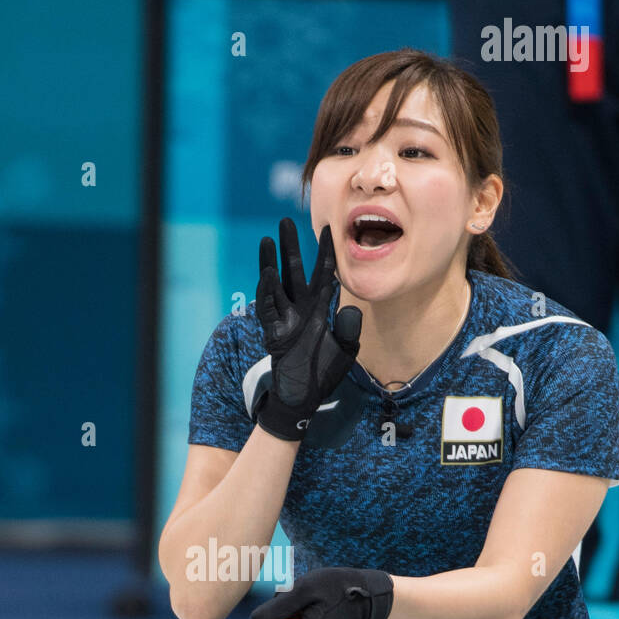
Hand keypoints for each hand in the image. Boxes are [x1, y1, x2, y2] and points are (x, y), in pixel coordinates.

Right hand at [254, 219, 362, 441]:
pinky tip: (268, 273)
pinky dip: (268, 291)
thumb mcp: (345, 351)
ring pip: (276, 283)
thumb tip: (351, 311)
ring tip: (267, 239)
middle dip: (290, 246)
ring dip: (271, 262)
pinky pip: (268, 307)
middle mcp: (300, 308)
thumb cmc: (323, 374)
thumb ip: (349, 330)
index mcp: (319, 308)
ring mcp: (285, 318)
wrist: (305, 397)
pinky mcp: (274, 332)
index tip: (328, 228)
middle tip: (285, 221)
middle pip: (294, 270)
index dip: (325, 252)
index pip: (323, 273)